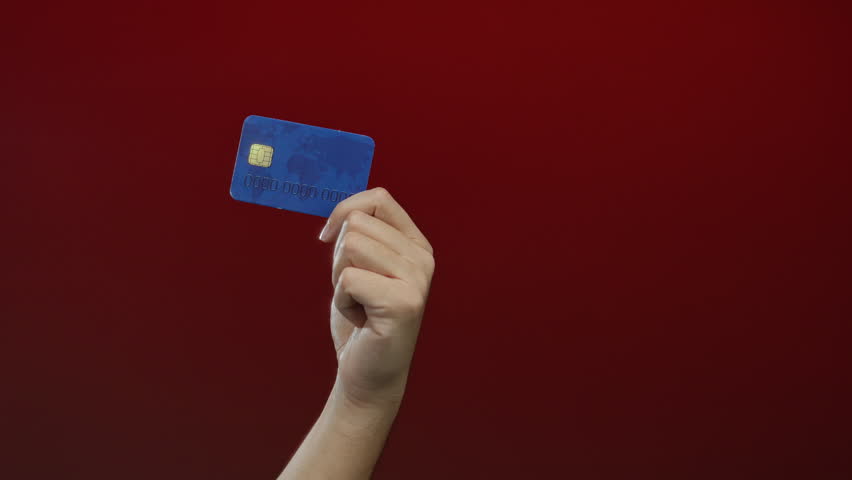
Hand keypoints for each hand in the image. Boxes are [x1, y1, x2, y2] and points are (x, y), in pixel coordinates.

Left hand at [319, 187, 434, 409]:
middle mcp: (424, 258)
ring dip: (340, 280)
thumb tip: (343, 214)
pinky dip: (342, 302)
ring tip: (360, 303)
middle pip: (357, 224)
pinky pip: (348, 279)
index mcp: (416, 244)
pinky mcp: (404, 302)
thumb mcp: (360, 267)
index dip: (344, 211)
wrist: (368, 374)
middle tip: (356, 291)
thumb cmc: (361, 321)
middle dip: (340, 258)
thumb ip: (360, 237)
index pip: (378, 199)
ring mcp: (418, 280)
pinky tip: (362, 319)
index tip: (327, 238)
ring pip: (351, 248)